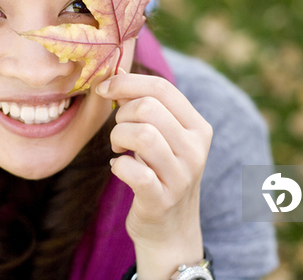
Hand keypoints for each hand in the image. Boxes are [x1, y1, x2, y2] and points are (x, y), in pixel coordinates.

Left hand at [96, 71, 212, 279]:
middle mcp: (195, 149)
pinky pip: (133, 170)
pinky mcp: (161, 200)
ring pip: (141, 134)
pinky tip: (119, 168)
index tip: (104, 89)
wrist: (170, 230)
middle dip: (121, 114)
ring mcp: (181, 176)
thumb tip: (117, 73)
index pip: (162, 88)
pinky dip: (118, 166)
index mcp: (198, 127)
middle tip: (118, 131)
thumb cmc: (159, 173)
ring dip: (118, 137)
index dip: (126, 82)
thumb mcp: (163, 137)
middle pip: (147, 108)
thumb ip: (146, 105)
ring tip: (119, 148)